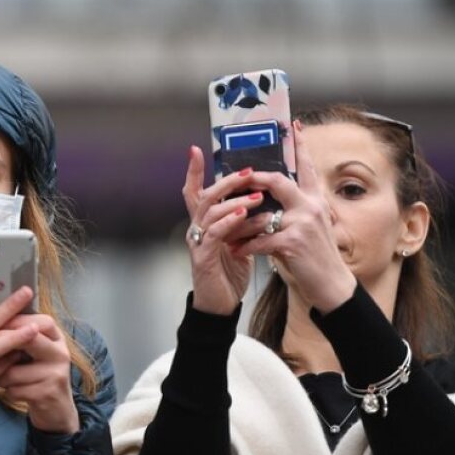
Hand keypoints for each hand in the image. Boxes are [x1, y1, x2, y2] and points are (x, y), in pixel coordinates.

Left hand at [0, 314, 78, 433]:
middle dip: (1, 343)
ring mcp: (56, 374)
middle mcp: (60, 353)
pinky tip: (11, 392)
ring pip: (13, 370)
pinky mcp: (48, 394)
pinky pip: (14, 389)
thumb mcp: (35, 352)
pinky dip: (7, 391)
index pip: (38, 321)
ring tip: (0, 378)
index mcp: (57, 338)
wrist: (57, 410)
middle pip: (28, 339)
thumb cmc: (37, 375)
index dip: (14, 321)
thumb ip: (21, 337)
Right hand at [182, 145, 261, 314]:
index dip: (193, 171)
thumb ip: (243, 220)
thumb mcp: (239, 240)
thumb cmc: (229, 271)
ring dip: (233, 201)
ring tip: (255, 196)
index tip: (196, 150)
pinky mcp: (202, 257)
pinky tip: (243, 216)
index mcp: (205, 223)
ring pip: (209, 213)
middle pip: (204, 196)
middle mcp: (197, 228)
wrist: (221, 304)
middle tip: (248, 171)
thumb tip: (260, 198)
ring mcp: (197, 242)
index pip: (195, 192)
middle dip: (226, 182)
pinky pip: (214, 234)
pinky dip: (229, 223)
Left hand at [230, 123, 356, 312]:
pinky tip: (235, 251)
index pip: (306, 167)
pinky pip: (259, 239)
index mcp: (315, 199)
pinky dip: (244, 246)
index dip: (300, 145)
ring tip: (224, 227)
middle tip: (236, 178)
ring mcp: (302, 223)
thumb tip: (269, 197)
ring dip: (239, 222)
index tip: (293, 124)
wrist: (332, 285)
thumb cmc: (316, 256)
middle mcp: (311, 206)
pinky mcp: (293, 242)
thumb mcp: (310, 226)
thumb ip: (294, 209)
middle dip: (252, 178)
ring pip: (261, 213)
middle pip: (277, 181)